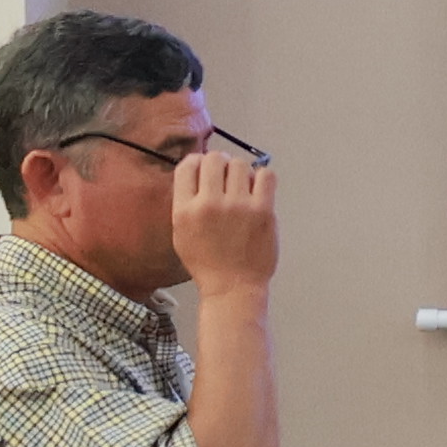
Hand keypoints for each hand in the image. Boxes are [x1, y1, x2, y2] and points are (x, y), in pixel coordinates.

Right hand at [163, 145, 280, 294]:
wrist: (233, 287)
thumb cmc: (207, 263)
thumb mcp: (181, 233)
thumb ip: (185, 202)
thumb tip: (197, 171)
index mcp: (185, 210)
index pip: (187, 166)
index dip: (197, 162)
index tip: (204, 168)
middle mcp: (209, 204)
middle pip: (214, 159)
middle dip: (219, 164)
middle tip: (225, 177)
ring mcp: (237, 206)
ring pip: (240, 164)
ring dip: (240, 171)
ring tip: (242, 186)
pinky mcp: (262, 210)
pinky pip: (265, 175)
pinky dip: (262, 178)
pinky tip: (257, 191)